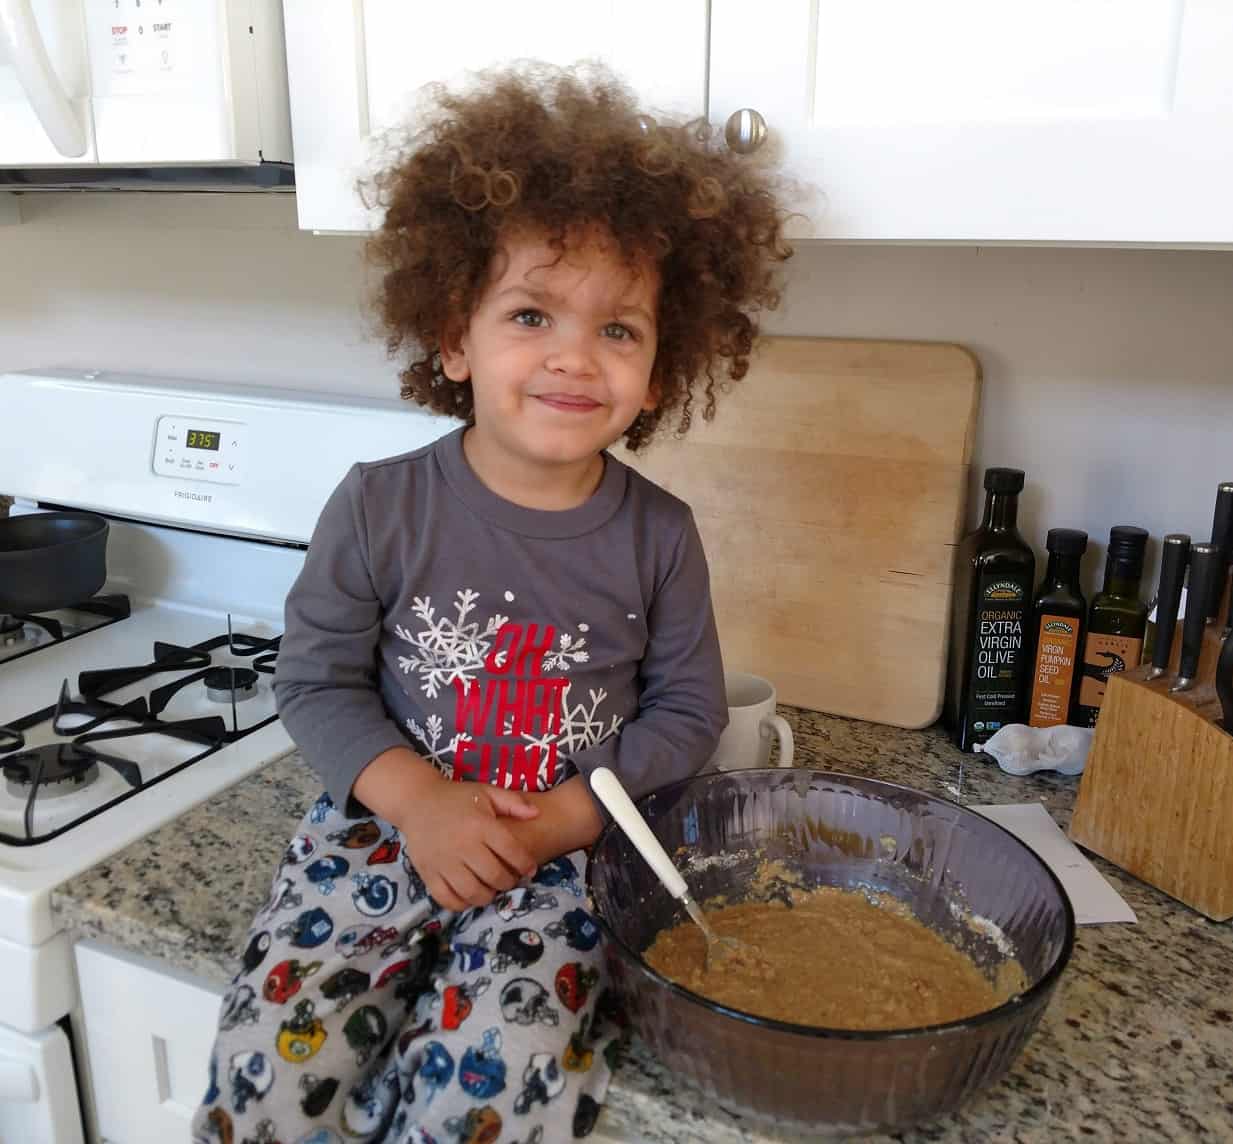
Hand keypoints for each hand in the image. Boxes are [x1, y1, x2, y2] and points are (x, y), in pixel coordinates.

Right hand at [397, 780, 540, 910]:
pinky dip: (462, 903)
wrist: (416, 801)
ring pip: (473, 892)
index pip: (511, 851)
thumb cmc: (456, 798)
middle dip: (508, 882)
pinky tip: (469, 895)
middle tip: (509, 880)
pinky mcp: (427, 873)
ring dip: (488, 896)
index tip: (530, 869)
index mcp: (480, 825)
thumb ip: (513, 802)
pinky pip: (447, 899)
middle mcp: (463, 845)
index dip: (525, 864)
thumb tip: (537, 813)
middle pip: (495, 876)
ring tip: (491, 889)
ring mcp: (444, 862)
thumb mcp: (486, 792)